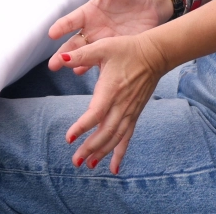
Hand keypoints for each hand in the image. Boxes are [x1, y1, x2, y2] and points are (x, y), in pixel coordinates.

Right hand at [47, 0, 168, 71]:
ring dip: (75, 63)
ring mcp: (104, 42)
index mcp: (89, 12)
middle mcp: (92, 29)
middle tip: (53, 64)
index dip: (62, 27)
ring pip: (85, 55)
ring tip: (67, 70)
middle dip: (63, 53)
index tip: (52, 33)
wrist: (150, 5)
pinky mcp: (116, 51)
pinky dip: (93, 68)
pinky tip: (85, 73)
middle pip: (74, 43)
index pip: (72, 21)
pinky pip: (102, 61)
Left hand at [62, 31, 172, 173]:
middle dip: (90, 148)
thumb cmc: (126, 49)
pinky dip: (120, 152)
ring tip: (89, 165)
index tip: (69, 138)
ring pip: (115, 138)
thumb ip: (81, 54)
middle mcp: (121, 105)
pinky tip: (114, 168)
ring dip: (102, 152)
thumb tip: (61, 58)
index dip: (82, 127)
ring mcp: (129, 111)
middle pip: (105, 132)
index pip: (95, 114)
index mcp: (110, 90)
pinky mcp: (134, 113)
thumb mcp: (102, 47)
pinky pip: (127, 137)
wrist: (154, 55)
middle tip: (75, 160)